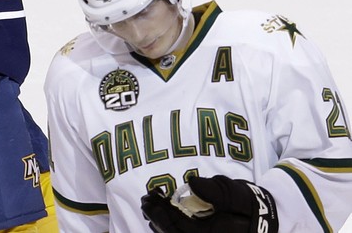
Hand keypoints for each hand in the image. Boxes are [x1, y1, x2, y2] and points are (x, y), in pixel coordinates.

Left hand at [141, 175, 277, 232]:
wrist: (266, 217)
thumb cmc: (249, 203)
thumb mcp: (233, 193)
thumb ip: (213, 190)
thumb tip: (191, 182)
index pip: (179, 226)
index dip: (163, 211)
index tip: (150, 196)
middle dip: (157, 217)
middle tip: (143, 201)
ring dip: (159, 223)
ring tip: (147, 207)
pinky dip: (168, 229)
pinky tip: (158, 220)